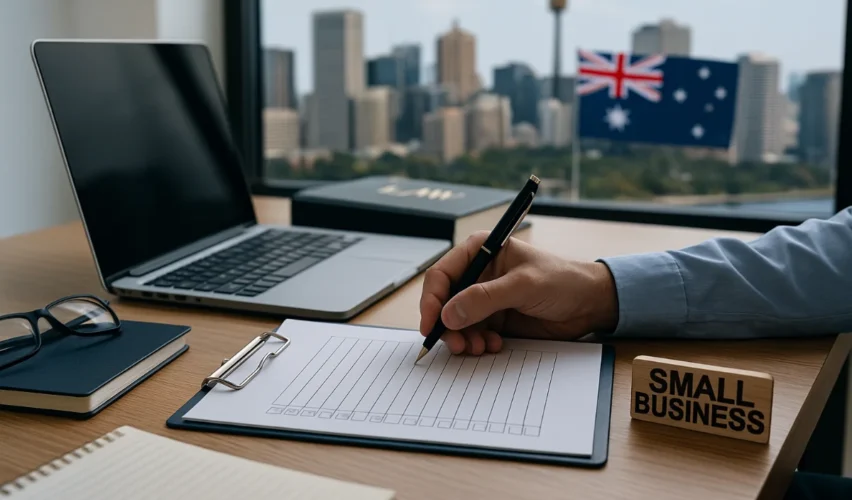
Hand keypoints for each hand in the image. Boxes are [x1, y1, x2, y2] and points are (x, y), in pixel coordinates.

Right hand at [419, 231, 618, 354]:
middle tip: (457, 345)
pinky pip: (472, 334)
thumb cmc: (562, 281)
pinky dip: (477, 343)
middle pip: (444, 302)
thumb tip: (448, 315)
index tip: (431, 324)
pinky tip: (494, 346)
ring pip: (456, 322)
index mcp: (480, 251)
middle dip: (447, 325)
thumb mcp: (523, 285)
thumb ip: (484, 299)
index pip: (442, 274)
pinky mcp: (494, 319)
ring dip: (463, 338)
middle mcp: (477, 274)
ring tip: (480, 347)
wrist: (589, 305)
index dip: (432, 300)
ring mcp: (484, 299)